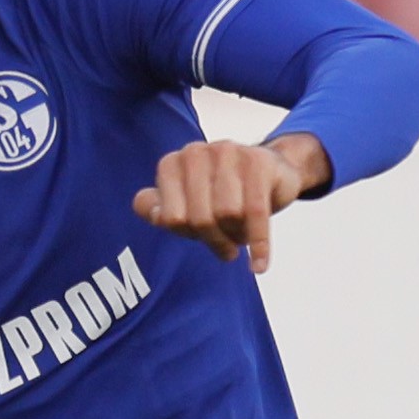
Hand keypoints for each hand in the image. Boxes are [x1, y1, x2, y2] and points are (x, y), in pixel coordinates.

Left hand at [133, 134, 324, 272]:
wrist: (269, 172)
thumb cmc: (220, 193)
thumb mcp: (184, 203)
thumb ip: (155, 208)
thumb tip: (148, 210)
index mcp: (172, 164)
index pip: (172, 218)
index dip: (187, 235)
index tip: (199, 237)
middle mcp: (196, 153)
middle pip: (201, 218)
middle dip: (214, 240)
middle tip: (226, 248)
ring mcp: (228, 152)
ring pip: (229, 213)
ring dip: (237, 235)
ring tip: (240, 235)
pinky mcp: (258, 162)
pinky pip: (257, 212)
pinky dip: (259, 245)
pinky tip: (259, 265)